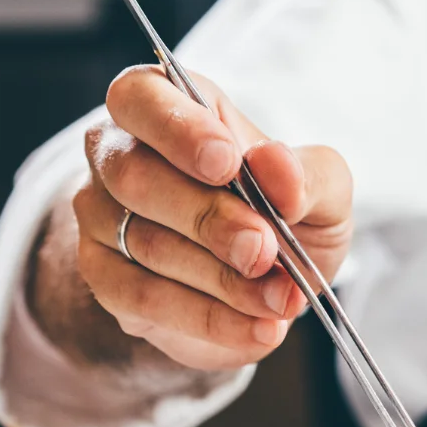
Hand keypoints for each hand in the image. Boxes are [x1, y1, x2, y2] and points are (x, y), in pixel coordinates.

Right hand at [69, 65, 352, 370]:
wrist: (275, 281)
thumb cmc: (290, 212)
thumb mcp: (323, 188)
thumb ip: (307, 174)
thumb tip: (273, 166)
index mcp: (167, 106)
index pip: (141, 97)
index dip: (178, 128)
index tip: (228, 162)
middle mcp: (118, 155)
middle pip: (137, 177)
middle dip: (209, 219)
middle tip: (265, 251)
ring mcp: (103, 217)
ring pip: (146, 245)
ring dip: (224, 279)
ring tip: (282, 299)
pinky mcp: (107, 279)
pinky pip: (146, 300)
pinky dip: (211, 319)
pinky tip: (261, 328)